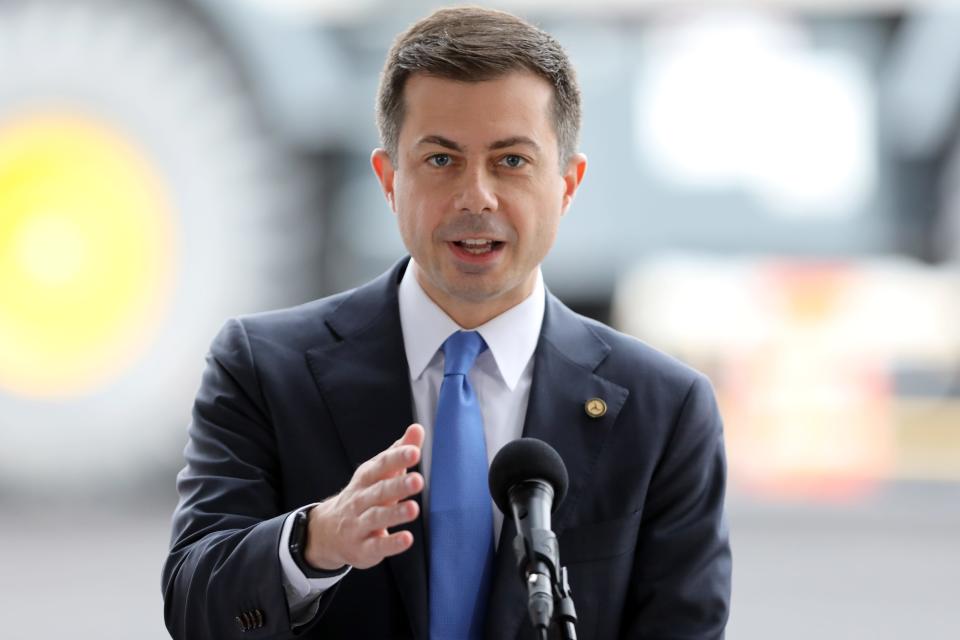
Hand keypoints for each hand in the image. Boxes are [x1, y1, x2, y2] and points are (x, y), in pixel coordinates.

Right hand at [304, 423, 424, 569]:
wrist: (328, 531)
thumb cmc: (365, 495)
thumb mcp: (379, 473)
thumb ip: (399, 452)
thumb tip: (418, 428)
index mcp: (366, 478)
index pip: (381, 466)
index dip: (397, 458)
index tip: (415, 451)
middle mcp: (360, 500)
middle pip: (379, 491)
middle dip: (398, 486)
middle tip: (418, 480)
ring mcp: (359, 525)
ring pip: (376, 517)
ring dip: (395, 513)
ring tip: (414, 509)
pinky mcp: (363, 549)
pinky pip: (376, 546)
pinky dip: (391, 543)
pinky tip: (407, 539)